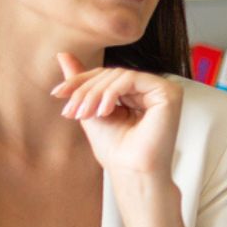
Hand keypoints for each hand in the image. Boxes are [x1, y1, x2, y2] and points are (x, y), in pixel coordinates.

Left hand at [51, 53, 181, 178]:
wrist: (132, 172)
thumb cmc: (116, 150)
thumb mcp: (90, 110)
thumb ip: (81, 83)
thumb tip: (62, 54)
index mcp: (138, 94)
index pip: (107, 76)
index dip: (81, 82)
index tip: (57, 95)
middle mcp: (153, 90)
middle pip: (111, 74)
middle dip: (85, 90)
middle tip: (72, 111)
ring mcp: (164, 90)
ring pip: (119, 75)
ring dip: (95, 93)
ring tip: (86, 114)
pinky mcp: (169, 93)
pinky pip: (132, 79)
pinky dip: (112, 92)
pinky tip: (105, 110)